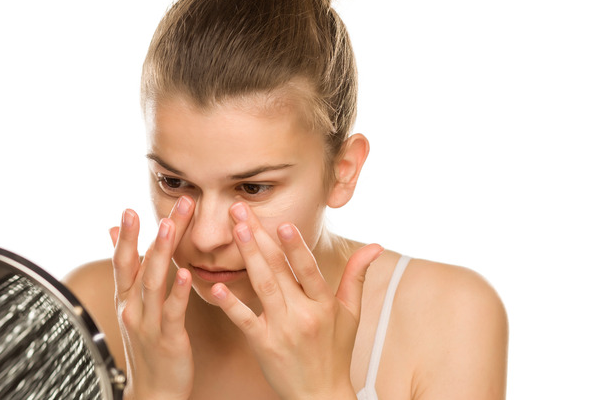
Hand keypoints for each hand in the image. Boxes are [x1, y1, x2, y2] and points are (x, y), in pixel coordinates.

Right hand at [110, 196, 195, 399]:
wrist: (154, 391)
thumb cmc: (147, 344)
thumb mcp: (131, 305)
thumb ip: (127, 268)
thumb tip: (110, 232)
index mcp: (127, 298)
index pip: (122, 260)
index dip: (125, 235)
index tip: (129, 209)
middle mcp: (133, 308)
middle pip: (141, 265)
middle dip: (154, 233)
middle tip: (170, 206)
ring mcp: (148, 324)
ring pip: (153, 283)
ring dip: (162, 253)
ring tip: (171, 227)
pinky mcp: (168, 339)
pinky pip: (172, 313)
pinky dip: (178, 292)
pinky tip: (187, 274)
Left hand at [211, 202, 382, 399]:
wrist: (319, 395)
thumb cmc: (335, 351)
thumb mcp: (351, 314)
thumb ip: (356, 276)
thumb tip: (375, 246)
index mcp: (324, 305)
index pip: (309, 269)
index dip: (296, 246)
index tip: (283, 222)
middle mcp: (304, 314)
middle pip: (279, 270)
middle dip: (259, 237)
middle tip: (241, 210)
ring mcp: (282, 330)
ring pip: (262, 287)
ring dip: (248, 257)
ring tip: (235, 231)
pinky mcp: (263, 344)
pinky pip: (245, 320)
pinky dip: (230, 304)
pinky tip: (217, 286)